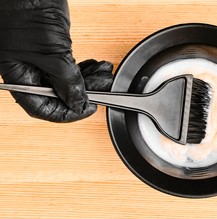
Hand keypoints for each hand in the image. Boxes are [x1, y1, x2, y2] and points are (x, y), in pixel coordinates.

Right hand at [0, 1, 110, 121]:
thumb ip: (68, 83)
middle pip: (57, 97)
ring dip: (88, 81)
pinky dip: (84, 70)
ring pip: (66, 83)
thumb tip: (79, 104)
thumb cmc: (27, 11)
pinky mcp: (50, 52)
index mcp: (18, 76)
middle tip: (101, 89)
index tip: (87, 110)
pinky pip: (68, 69)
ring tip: (103, 75)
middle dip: (82, 94)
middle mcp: (26, 72)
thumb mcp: (53, 54)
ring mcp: (39, 62)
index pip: (42, 108)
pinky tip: (96, 67)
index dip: (67, 113)